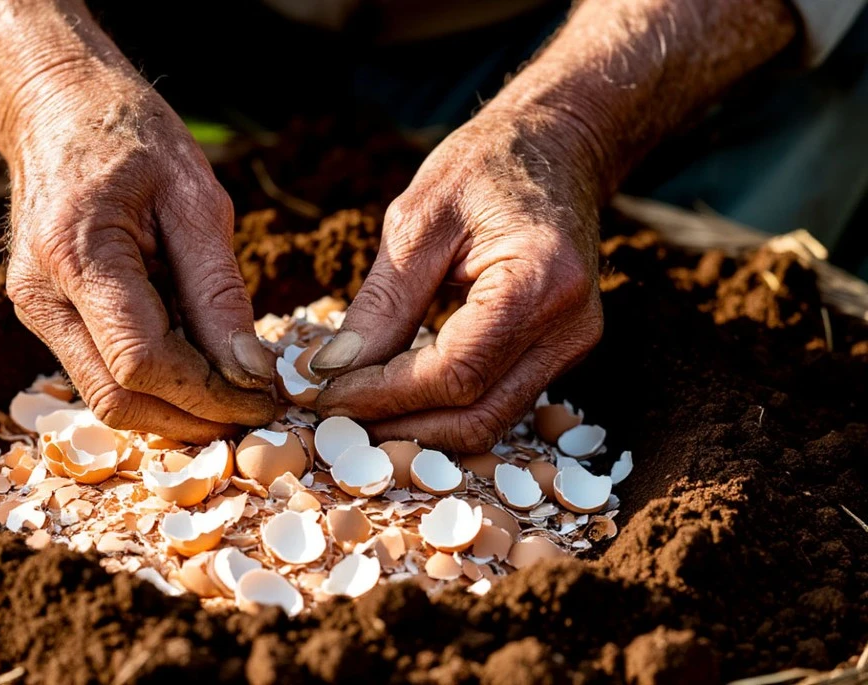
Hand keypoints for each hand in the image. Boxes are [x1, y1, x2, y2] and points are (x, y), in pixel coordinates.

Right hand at [4, 75, 275, 442]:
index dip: (208, 393)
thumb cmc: (135, 141)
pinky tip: (198, 361)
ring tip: (235, 387)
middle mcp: (42, 296)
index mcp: (77, 256)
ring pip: (108, 398)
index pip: (142, 362)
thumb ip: (219, 291)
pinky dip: (155, 383)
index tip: (265, 395)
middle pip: (119, 399)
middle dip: (194, 416)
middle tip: (257, 407)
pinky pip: (102, 373)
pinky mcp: (46, 319)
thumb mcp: (197, 200)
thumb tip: (250, 372)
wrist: (62, 112)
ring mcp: (36, 312)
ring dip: (176, 407)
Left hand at [313, 108, 603, 452]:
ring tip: (355, 413)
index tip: (324, 396)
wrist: (553, 149)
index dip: (383, 395)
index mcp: (539, 283)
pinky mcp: (559, 355)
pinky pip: (498, 403)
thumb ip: (380, 304)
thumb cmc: (483, 169)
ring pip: (489, 423)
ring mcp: (571, 347)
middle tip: (332, 419)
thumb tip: (330, 372)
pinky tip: (395, 398)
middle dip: (397, 426)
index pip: (453, 373)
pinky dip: (443, 411)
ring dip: (418, 429)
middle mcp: (569, 328)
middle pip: (475, 415)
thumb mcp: (417, 222)